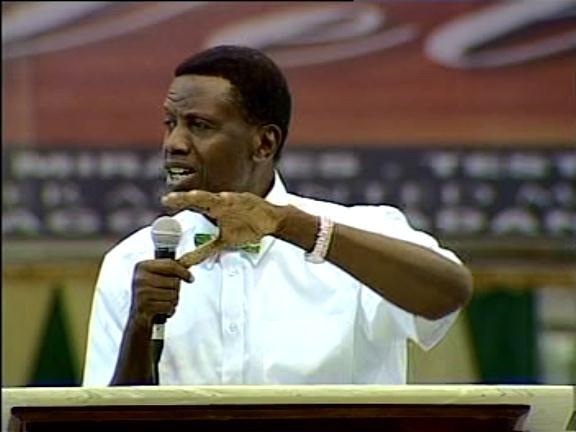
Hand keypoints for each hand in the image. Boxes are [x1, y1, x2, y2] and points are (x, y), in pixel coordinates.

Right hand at [130, 259, 192, 328]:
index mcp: (143, 266)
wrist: (137, 316)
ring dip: (173, 301)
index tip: (190, 278)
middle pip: (175, 281)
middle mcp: (141, 278)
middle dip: (176, 290)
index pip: (170, 265)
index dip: (184, 272)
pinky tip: (162, 311)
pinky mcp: (144, 306)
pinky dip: (169, 310)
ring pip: (173, 295)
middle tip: (167, 294)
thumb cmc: (150, 294)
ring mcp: (142, 292)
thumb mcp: (156, 277)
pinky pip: (169, 306)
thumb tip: (188, 262)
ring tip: (164, 302)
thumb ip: (170, 269)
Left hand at [162, 191, 284, 266]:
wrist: (270, 219)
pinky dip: (231, 201)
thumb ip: (204, 251)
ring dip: (204, 197)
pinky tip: (225, 198)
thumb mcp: (223, 242)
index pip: (193, 205)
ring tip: (191, 196)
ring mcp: (234, 201)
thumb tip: (186, 263)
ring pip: (217, 199)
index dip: (179, 202)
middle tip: (168, 199)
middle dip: (185, 199)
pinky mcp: (248, 201)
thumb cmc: (246, 226)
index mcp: (215, 209)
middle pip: (200, 199)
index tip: (164, 201)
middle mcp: (222, 203)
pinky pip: (239, 202)